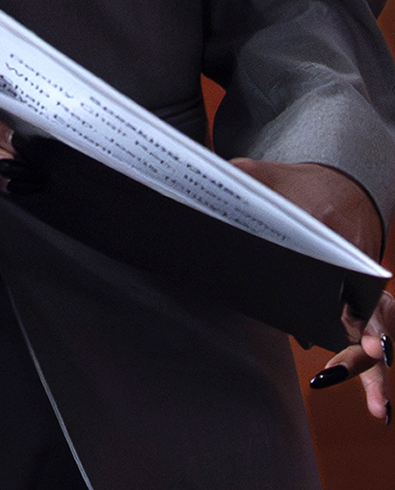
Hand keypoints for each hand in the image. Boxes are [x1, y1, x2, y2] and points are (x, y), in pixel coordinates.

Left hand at [240, 158, 392, 418]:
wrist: (341, 185)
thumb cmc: (298, 184)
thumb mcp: (266, 175)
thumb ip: (241, 180)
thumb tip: (205, 186)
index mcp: (338, 234)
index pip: (345, 265)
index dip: (344, 289)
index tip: (344, 313)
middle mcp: (360, 266)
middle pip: (375, 306)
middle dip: (372, 332)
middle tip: (371, 352)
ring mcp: (365, 290)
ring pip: (380, 331)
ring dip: (376, 368)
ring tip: (377, 406)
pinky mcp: (361, 307)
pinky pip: (371, 340)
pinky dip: (371, 373)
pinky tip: (376, 407)